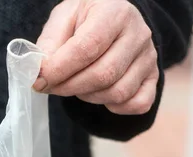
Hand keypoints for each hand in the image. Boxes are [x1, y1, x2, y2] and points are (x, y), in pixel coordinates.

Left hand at [34, 0, 158, 114]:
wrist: (111, 18)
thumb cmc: (84, 19)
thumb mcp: (63, 19)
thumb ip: (49, 43)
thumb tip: (39, 72)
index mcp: (114, 12)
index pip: (87, 47)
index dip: (59, 69)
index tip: (39, 80)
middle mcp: (138, 33)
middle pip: (103, 74)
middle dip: (69, 87)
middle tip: (51, 87)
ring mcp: (149, 57)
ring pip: (118, 92)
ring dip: (89, 97)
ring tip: (75, 85)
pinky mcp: (153, 76)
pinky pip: (138, 104)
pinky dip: (116, 108)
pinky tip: (99, 95)